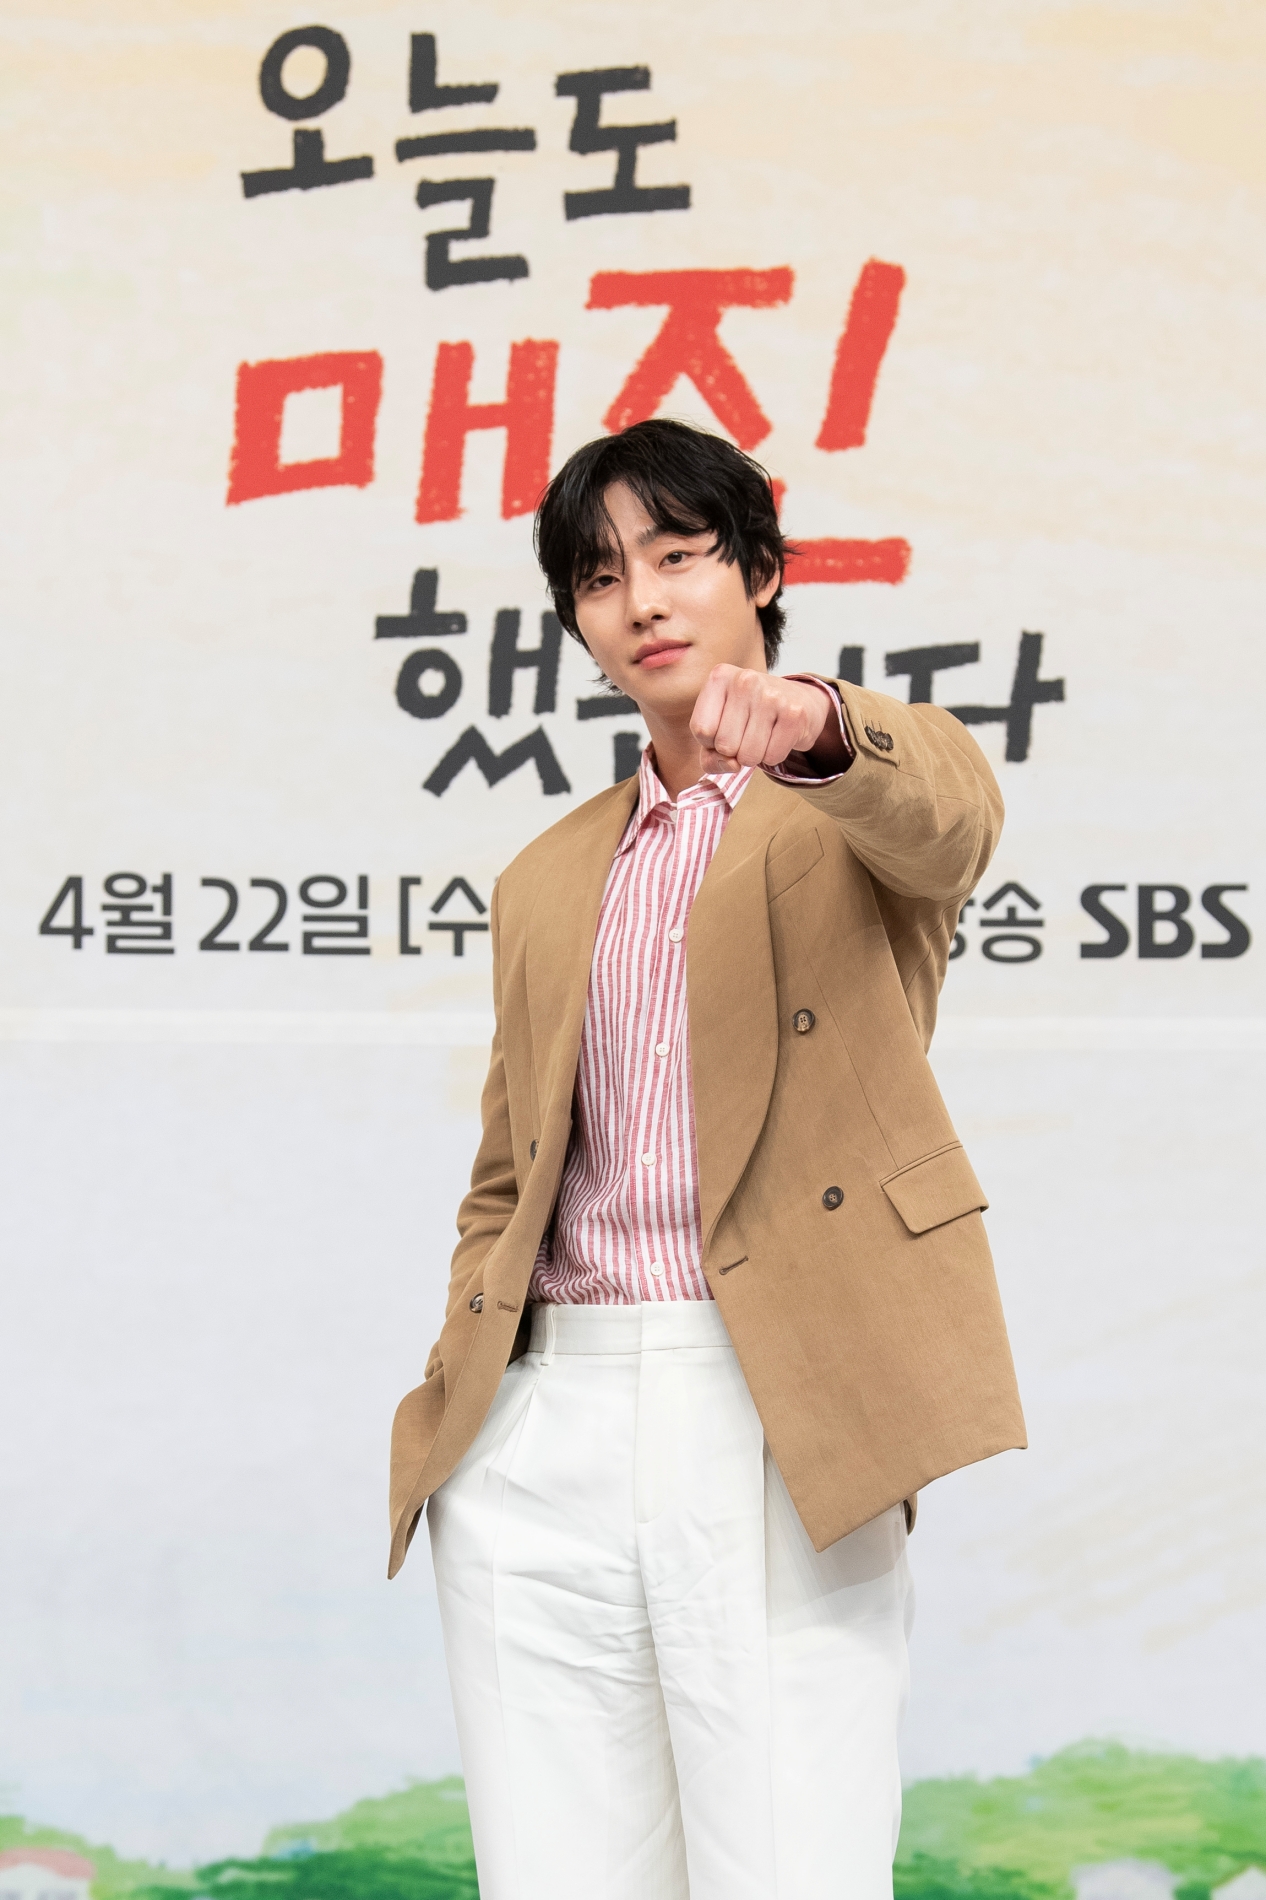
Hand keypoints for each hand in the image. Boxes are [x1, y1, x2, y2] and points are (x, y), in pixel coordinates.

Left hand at [690, 668, 838, 774]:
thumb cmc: (750, 715)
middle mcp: (745, 680)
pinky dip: (773, 756)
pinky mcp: (795, 714)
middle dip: (734, 751)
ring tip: (762, 735)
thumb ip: (710, 755)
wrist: (798, 699)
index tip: (725, 729)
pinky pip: (772, 757)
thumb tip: (732, 764)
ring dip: (754, 756)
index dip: (711, 742)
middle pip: (724, 745)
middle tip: (747, 733)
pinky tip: (777, 736)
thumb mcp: (720, 727)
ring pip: (748, 756)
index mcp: (720, 678)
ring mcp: (772, 695)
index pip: (701, 729)